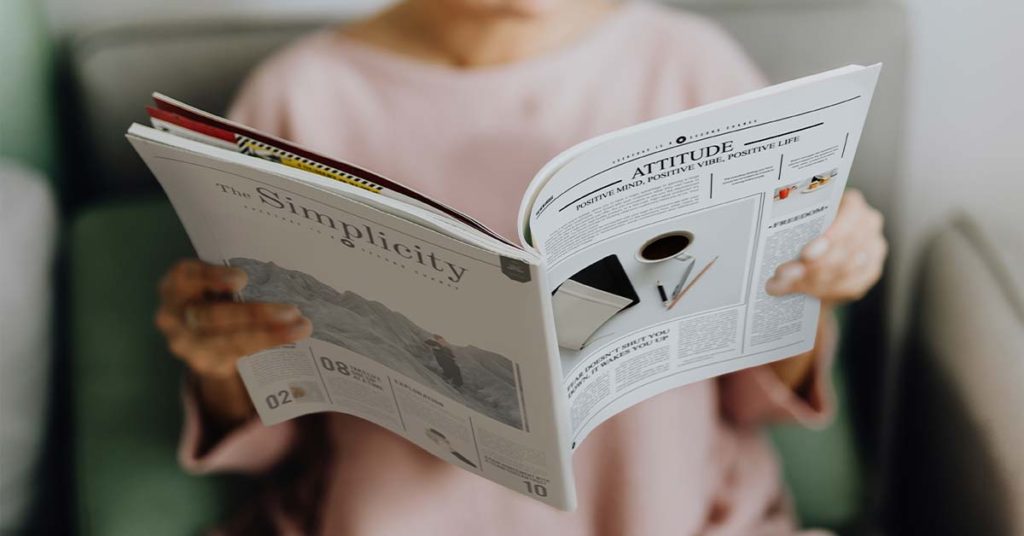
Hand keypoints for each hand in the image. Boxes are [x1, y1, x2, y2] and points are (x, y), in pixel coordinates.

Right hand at [155, 259, 311, 425]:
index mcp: (176, 283)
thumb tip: (280, 277)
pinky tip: (286, 338)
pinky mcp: (201, 363)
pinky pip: (235, 355)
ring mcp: (184, 343)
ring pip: (227, 341)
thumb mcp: (215, 282)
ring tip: (300, 328)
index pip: (188, 276)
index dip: (213, 277)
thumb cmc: (215, 297)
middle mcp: (172, 314)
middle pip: (212, 316)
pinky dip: (264, 345)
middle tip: (292, 311)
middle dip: (254, 314)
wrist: (201, 336)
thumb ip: (233, 280)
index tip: (242, 279)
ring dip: (268, 335)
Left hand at [765, 189, 887, 302]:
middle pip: (846, 248)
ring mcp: (874, 248)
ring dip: (814, 281)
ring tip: (787, 285)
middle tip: (785, 276)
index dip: (830, 235)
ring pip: (847, 270)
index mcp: (851, 203)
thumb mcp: (799, 227)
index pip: (850, 214)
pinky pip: (852, 286)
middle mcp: (868, 222)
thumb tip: (782, 274)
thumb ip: (792, 240)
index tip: (806, 255)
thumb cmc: (807, 232)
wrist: (817, 253)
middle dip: (813, 267)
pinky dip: (826, 291)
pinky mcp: (872, 271)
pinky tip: (806, 292)